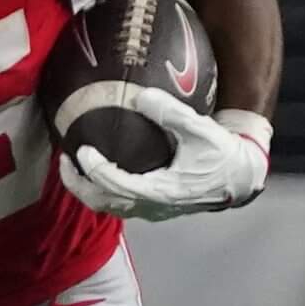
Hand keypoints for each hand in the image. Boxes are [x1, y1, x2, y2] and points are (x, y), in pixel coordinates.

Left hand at [60, 92, 269, 220]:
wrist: (239, 178)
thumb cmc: (222, 154)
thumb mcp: (201, 130)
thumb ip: (172, 113)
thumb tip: (142, 95)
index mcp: (162, 191)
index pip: (117, 185)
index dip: (95, 170)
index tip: (81, 150)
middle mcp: (152, 206)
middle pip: (103, 203)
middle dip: (78, 185)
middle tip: (65, 160)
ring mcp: (152, 210)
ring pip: (109, 206)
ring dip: (87, 188)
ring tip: (75, 165)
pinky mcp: (154, 207)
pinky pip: (119, 202)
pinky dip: (102, 188)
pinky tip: (99, 166)